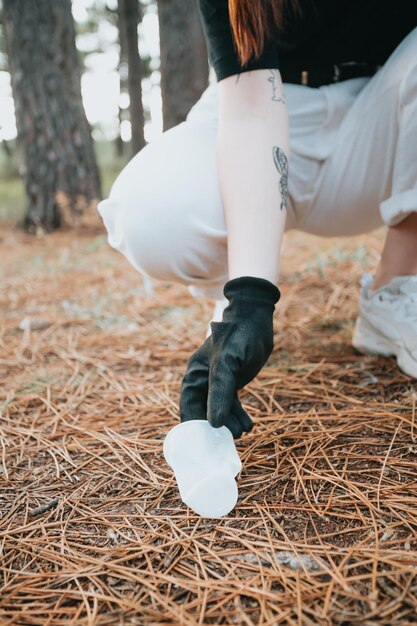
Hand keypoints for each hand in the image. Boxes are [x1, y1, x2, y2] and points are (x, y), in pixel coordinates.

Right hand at [179, 276, 280, 437]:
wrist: (256, 317)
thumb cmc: (239, 335)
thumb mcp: (228, 362)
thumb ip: (221, 391)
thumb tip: (214, 423)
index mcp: (195, 372)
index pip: (189, 405)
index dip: (193, 425)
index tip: (200, 444)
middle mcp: (203, 377)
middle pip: (203, 409)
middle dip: (214, 426)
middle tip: (228, 440)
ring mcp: (217, 379)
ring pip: (218, 407)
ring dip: (229, 422)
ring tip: (243, 431)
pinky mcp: (231, 379)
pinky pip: (230, 402)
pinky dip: (237, 413)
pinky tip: (248, 424)